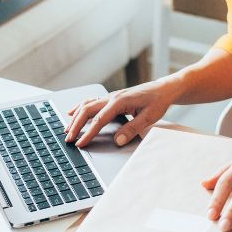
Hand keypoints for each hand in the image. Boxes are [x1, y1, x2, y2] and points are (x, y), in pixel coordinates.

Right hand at [65, 79, 181, 148]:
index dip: (89, 133)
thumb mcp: (149, 117)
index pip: (100, 120)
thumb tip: (117, 141)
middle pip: (87, 111)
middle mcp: (112, 97)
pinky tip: (73, 113)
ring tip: (67, 129)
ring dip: (76, 117)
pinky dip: (80, 108)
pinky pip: (91, 101)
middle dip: (76, 125)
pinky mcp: (111, 98)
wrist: (163, 89)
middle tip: (69, 139)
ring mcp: (110, 96)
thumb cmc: (157, 101)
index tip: (81, 143)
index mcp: (120, 101)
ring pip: (87, 105)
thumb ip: (132, 129)